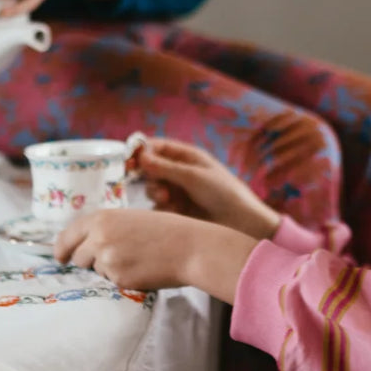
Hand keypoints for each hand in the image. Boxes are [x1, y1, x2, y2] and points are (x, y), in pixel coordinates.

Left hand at [55, 207, 257, 302]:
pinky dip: (123, 278)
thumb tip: (89, 244)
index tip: (60, 256)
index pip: (68, 235)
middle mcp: (99, 237)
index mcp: (102, 218)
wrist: (189, 247)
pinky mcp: (119, 278)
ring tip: (135, 260)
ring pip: (96, 270)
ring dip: (108, 269)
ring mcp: (107, 259)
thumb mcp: (132, 218)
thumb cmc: (166, 230)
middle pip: (78, 256)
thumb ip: (107, 228)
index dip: (62, 247)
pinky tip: (142, 269)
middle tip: (110, 260)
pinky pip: (112, 282)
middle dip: (88, 261)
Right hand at [138, 138, 280, 239]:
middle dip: (148, 175)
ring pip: (153, 188)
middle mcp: (181, 172)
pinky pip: (159, 207)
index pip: (158, 147)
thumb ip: (166, 168)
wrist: (241, 223)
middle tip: (147, 181)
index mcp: (188, 157)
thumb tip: (141, 156)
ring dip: (156, 192)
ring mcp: (179, 192)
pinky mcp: (178, 212)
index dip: (142, 150)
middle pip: (152, 168)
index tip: (129, 157)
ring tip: (167, 198)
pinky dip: (162, 208)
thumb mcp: (194, 176)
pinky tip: (173, 211)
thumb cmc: (223, 193)